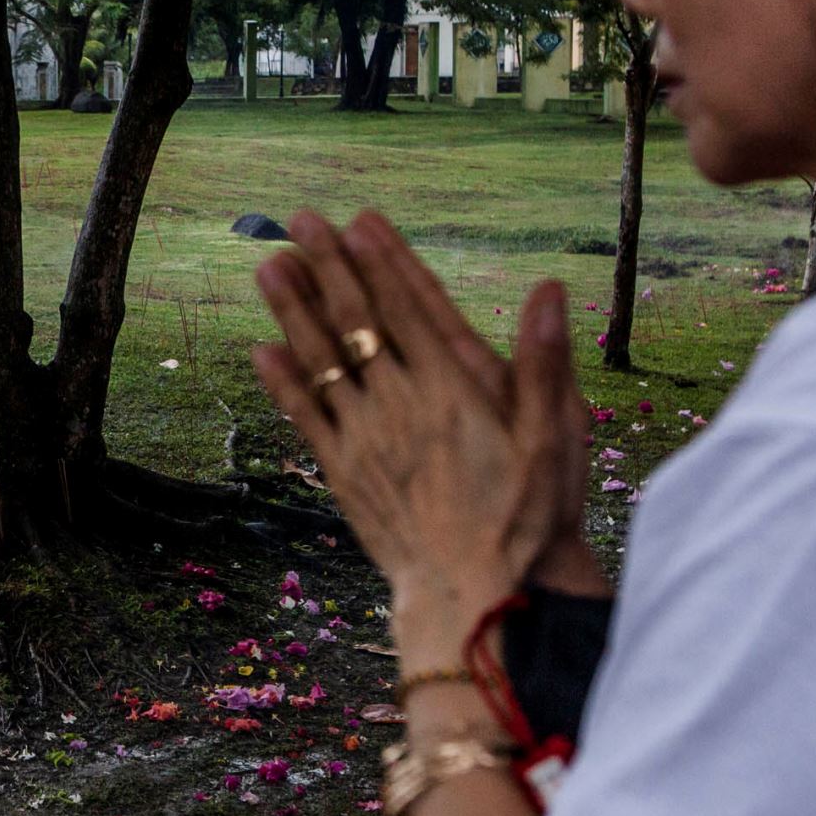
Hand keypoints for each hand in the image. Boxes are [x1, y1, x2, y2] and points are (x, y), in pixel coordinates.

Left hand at [251, 210, 591, 657]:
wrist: (476, 595)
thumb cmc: (527, 519)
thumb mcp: (555, 440)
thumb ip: (545, 363)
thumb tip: (549, 289)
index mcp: (453, 389)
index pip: (410, 309)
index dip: (382, 261)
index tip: (356, 220)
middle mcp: (401, 404)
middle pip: (357, 322)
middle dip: (329, 267)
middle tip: (299, 221)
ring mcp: (366, 438)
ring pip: (321, 360)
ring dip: (293, 310)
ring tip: (267, 265)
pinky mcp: (344, 472)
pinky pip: (305, 417)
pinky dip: (282, 381)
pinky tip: (260, 349)